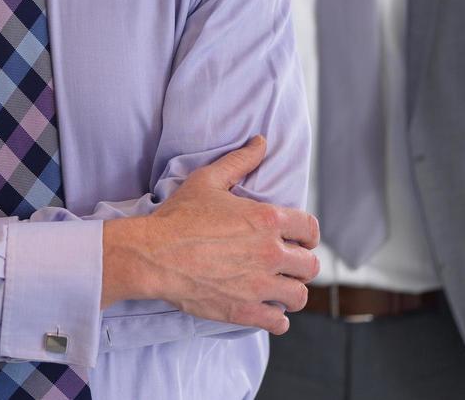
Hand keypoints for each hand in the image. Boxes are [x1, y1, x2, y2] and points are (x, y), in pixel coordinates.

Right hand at [101, 135, 319, 334]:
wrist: (154, 254)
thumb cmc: (178, 216)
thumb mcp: (208, 180)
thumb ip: (239, 161)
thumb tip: (261, 141)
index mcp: (267, 220)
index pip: (310, 229)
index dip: (306, 233)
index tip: (297, 238)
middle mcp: (270, 253)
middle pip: (310, 265)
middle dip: (300, 263)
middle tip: (285, 264)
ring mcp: (260, 285)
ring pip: (299, 296)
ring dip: (291, 291)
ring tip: (278, 287)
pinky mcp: (246, 310)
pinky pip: (280, 322)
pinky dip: (277, 317)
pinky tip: (266, 308)